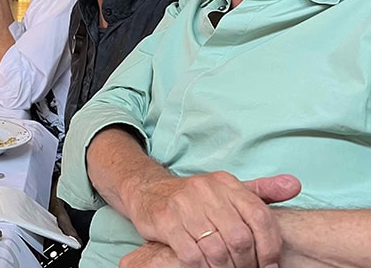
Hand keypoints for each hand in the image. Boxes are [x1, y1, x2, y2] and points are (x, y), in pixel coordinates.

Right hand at [126, 172, 299, 267]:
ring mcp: (183, 204)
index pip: (260, 217)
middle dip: (246, 263)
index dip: (269, 247)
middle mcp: (206, 190)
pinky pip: (191, 255)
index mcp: (226, 183)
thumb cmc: (195, 198)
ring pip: (216, 250)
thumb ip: (262, 190)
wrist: (149, 191)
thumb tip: (295, 185)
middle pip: (239, 238)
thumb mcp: (228, 189)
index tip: (269, 265)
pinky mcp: (165, 220)